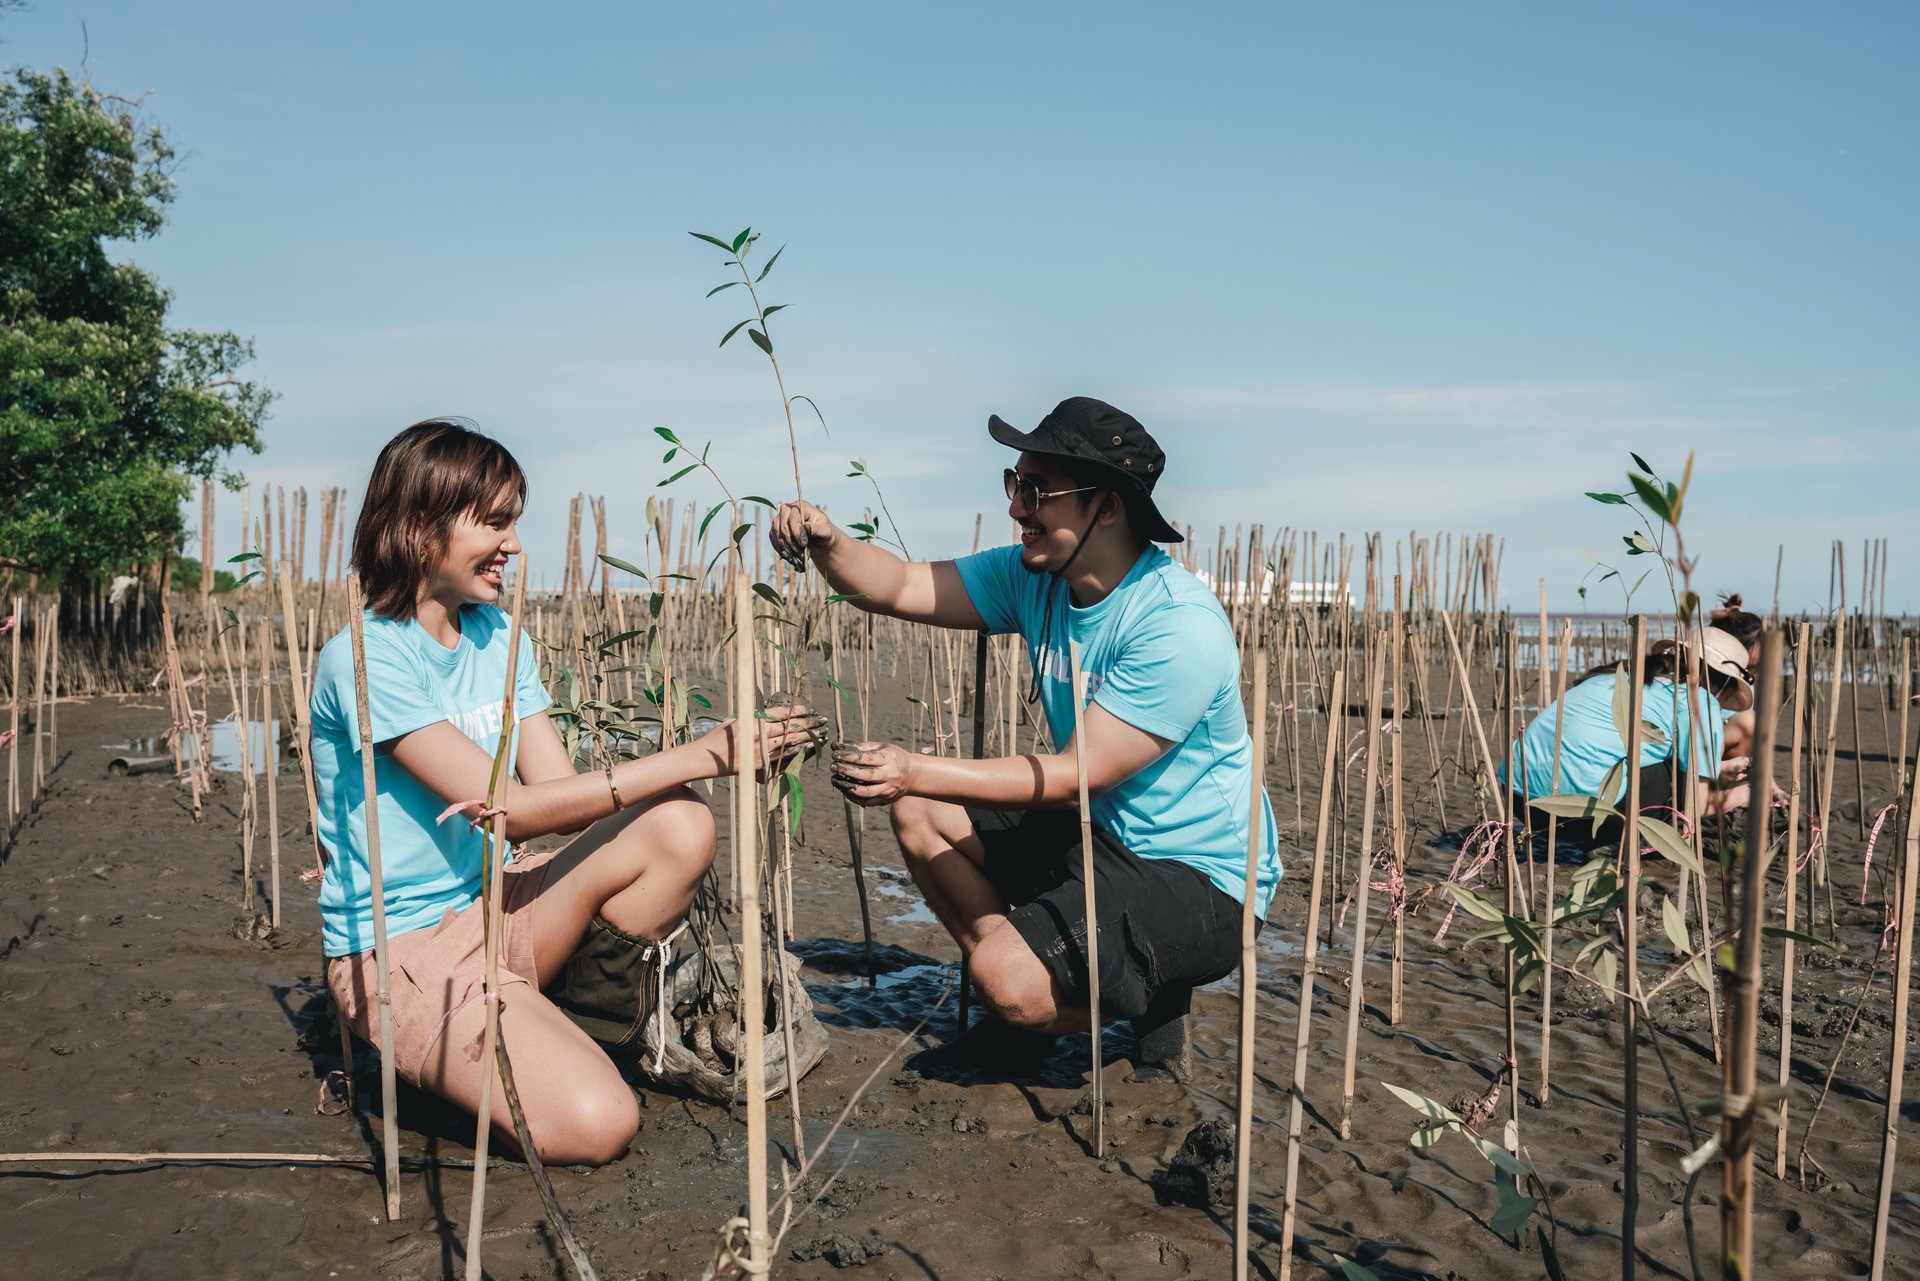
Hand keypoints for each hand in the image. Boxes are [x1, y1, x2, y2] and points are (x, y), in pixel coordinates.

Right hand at [698, 703, 827, 782]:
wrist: (706, 759)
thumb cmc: (719, 737)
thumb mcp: (736, 720)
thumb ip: (755, 719)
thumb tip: (775, 715)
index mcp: (752, 721)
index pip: (781, 714)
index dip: (798, 711)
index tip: (810, 709)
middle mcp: (757, 736)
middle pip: (789, 728)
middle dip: (808, 724)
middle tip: (822, 720)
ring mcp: (759, 752)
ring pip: (789, 744)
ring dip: (807, 738)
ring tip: (821, 734)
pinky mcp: (760, 765)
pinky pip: (783, 758)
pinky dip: (797, 752)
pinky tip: (808, 748)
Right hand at [769, 500, 835, 570]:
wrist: (820, 542)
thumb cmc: (825, 533)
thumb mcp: (826, 532)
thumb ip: (817, 529)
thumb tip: (807, 527)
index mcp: (801, 506)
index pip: (793, 516)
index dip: (796, 531)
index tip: (803, 544)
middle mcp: (788, 510)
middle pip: (782, 525)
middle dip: (790, 541)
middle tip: (800, 553)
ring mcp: (780, 520)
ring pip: (776, 533)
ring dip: (785, 547)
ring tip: (796, 556)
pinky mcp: (776, 530)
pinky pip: (773, 539)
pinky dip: (780, 549)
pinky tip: (789, 556)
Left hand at [829, 741, 915, 807]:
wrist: (912, 774)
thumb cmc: (893, 757)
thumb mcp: (882, 747)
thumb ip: (861, 747)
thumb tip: (837, 747)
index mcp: (889, 759)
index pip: (866, 759)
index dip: (849, 757)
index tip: (835, 755)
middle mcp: (890, 775)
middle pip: (866, 776)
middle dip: (846, 771)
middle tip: (833, 767)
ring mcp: (888, 789)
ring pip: (865, 792)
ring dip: (847, 787)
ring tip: (835, 780)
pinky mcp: (885, 800)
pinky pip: (866, 802)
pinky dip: (853, 797)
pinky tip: (844, 789)